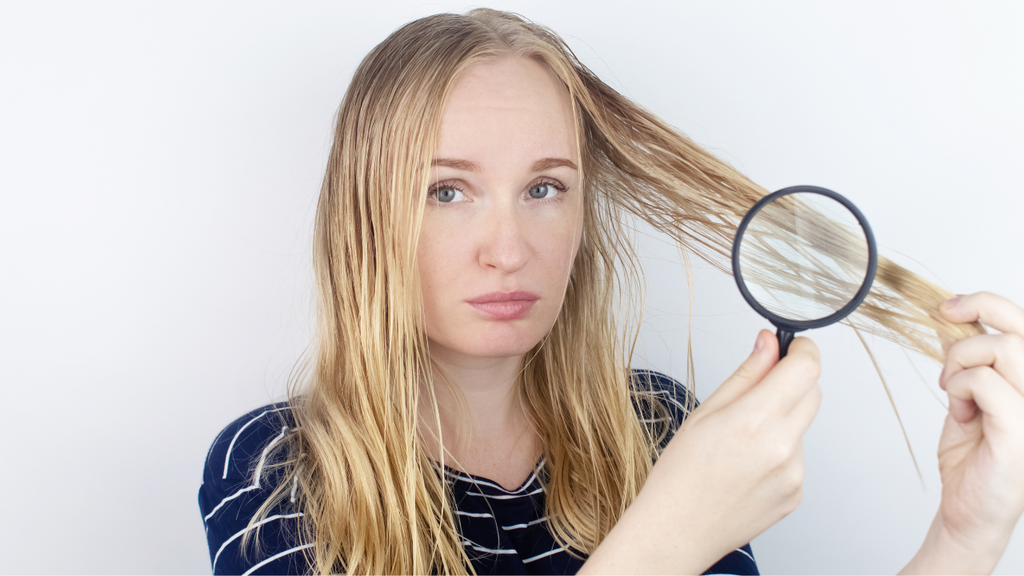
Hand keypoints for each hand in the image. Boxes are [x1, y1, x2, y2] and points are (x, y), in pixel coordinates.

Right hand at [580, 329, 821, 573]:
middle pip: (812, 393)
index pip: (806, 369)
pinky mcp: (796, 494)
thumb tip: (768, 343)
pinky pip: (797, 457)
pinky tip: (746, 466)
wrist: (677, 530)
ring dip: (782, 420)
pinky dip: (779, 452)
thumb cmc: (680, 475)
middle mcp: (782, 447)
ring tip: (740, 442)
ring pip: (802, 426)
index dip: (803, 350)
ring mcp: (794, 474)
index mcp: (755, 420)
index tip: (793, 346)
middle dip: (792, 382)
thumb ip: (746, 374)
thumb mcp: (705, 413)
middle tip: (757, 390)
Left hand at [902, 291, 1023, 573]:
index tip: (948, 307)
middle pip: (1018, 326)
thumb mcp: (964, 398)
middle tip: (942, 321)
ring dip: (961, 362)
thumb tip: (949, 321)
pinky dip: (961, 388)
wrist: (968, 510)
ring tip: (952, 391)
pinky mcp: (1021, 429)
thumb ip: (965, 362)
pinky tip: (960, 411)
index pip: (1022, 322)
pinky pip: (986, 383)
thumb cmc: (972, 459)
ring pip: (1001, 349)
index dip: (986, 303)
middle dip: (974, 314)